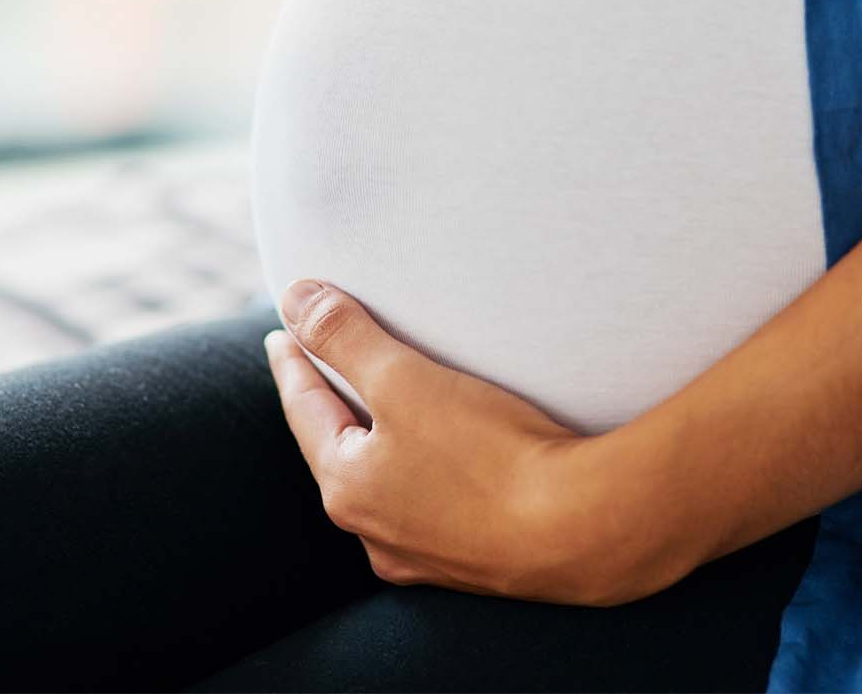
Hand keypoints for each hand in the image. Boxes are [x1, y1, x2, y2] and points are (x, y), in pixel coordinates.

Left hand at [267, 280, 688, 604]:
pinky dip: (432, 478)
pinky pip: (436, 509)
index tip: (281, 335)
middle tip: (328, 370)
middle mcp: (374, 531)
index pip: (305, 408)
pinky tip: (452, 470)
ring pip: (389, 486)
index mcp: (347, 486)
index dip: (294, 363)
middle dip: (335, 408)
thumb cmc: (489, 453)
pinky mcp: (476, 563)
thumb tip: (293, 299)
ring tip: (392, 417)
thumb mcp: (404, 381)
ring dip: (385, 448)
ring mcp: (425, 556)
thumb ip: (344, 337)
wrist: (580, 530)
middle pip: (341, 450)